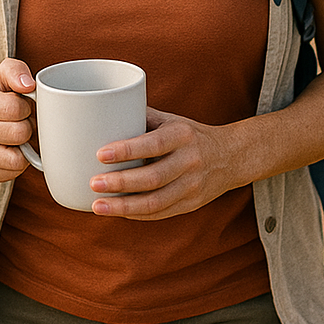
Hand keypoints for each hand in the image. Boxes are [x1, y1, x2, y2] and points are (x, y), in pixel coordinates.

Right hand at [0, 58, 35, 181]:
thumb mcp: (3, 74)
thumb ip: (17, 71)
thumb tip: (28, 85)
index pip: (16, 108)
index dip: (26, 107)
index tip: (21, 105)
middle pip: (20, 134)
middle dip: (28, 127)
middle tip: (21, 122)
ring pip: (18, 159)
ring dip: (24, 147)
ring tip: (17, 136)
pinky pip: (13, 173)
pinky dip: (18, 163)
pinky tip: (10, 149)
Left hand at [88, 107, 240, 219]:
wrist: (230, 157)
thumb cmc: (190, 134)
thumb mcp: (170, 119)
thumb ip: (141, 116)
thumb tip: (103, 110)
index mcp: (182, 135)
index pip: (153, 144)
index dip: (126, 151)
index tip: (100, 154)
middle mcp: (189, 162)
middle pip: (153, 178)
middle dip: (120, 182)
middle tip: (93, 183)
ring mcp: (192, 186)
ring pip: (156, 202)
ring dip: (124, 206)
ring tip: (98, 205)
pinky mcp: (191, 205)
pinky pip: (161, 213)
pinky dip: (137, 214)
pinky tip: (118, 211)